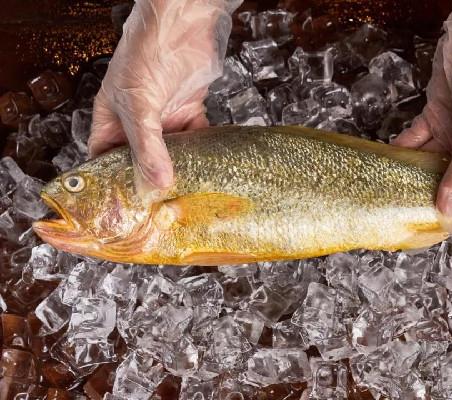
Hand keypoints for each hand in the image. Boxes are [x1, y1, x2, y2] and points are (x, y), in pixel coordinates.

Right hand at [89, 0, 240, 197]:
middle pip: (141, 159)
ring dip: (181, 167)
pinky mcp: (190, 109)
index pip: (104, 157)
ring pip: (172, 151)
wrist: (183, 27)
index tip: (124, 203)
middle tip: (161, 205)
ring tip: (188, 192)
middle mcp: (137, 121)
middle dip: (151, 179)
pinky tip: (209, 165)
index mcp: (111, 119)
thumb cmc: (145, 57)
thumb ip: (149, 147)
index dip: (111, 180)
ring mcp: (165, 116)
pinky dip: (203, 150)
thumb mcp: (139, 107)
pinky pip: (197, 137)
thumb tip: (159, 182)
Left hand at [392, 0, 451, 232]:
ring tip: (390, 188)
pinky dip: (403, 148)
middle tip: (403, 207)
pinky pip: (416, 138)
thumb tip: (449, 216)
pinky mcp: (435, 114)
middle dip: (429, 192)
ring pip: (429, 160)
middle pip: (450, 179)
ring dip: (411, 172)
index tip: (432, 223)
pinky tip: (388, 160)